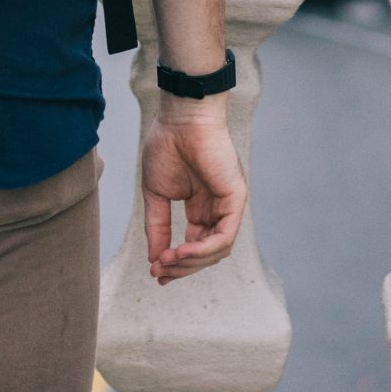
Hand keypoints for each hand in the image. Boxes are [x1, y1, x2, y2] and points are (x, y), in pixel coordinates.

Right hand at [140, 101, 246, 284]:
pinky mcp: (236, 200)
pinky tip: (182, 250)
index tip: (155, 273)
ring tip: (167, 261)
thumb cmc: (167, 145)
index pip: (193, 245)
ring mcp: (227, 205)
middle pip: (205, 252)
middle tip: (159, 273)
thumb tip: (155, 260)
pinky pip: (224, 237)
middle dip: (182, 267)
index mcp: (199, 207)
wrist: (181, 118)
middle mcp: (216, 209)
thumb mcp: (156, 193)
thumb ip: (156, 226)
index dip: (176, 263)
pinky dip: (203, 249)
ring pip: (216, 250)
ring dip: (190, 261)